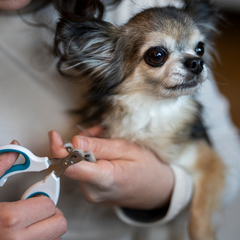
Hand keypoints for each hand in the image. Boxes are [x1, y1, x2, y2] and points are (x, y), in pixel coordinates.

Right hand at [0, 141, 66, 239]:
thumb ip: (0, 167)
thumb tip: (14, 153)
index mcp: (10, 220)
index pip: (49, 205)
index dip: (42, 198)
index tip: (34, 198)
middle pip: (59, 223)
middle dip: (50, 214)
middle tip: (36, 211)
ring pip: (56, 238)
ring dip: (48, 229)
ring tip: (30, 224)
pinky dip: (44, 239)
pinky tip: (28, 234)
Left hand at [49, 127, 173, 209]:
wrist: (156, 189)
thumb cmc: (147, 168)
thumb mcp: (127, 149)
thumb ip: (99, 146)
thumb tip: (74, 141)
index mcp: (104, 179)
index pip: (71, 167)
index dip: (58, 150)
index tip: (54, 135)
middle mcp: (93, 191)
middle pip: (72, 164)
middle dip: (79, 144)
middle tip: (97, 131)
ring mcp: (92, 194)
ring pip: (77, 166)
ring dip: (86, 150)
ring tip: (105, 140)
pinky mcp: (92, 192)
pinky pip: (83, 171)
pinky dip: (89, 158)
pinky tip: (103, 152)